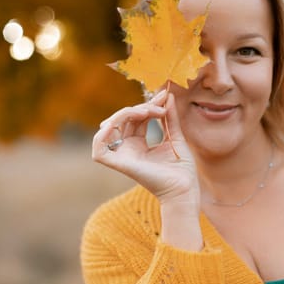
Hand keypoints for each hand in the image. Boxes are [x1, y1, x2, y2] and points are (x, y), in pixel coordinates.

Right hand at [92, 90, 199, 204]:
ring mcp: (122, 156)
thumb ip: (169, 117)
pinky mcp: (119, 164)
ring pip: (111, 126)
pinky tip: (122, 120)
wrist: (184, 188)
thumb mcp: (175, 136)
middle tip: (160, 103)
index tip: (164, 96)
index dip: (148, 105)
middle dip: (141, 107)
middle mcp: (128, 149)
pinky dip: (103, 134)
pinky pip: (99, 149)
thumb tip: (168, 95)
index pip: (135, 118)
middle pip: (123, 119)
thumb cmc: (182, 169)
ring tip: (148, 110)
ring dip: (127, 113)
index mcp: (139, 144)